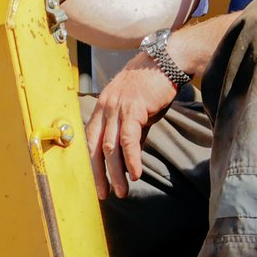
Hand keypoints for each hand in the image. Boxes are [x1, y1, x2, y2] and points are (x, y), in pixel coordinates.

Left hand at [85, 52, 179, 198]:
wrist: (166, 61)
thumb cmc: (152, 86)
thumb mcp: (136, 111)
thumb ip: (131, 131)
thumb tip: (130, 154)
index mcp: (102, 108)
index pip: (90, 140)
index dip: (91, 164)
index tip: (96, 183)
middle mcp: (105, 108)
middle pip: (95, 147)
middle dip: (98, 174)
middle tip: (103, 194)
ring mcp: (117, 108)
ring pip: (110, 147)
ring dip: (115, 172)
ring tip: (121, 191)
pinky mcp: (132, 109)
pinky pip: (128, 139)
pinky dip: (131, 159)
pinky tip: (135, 174)